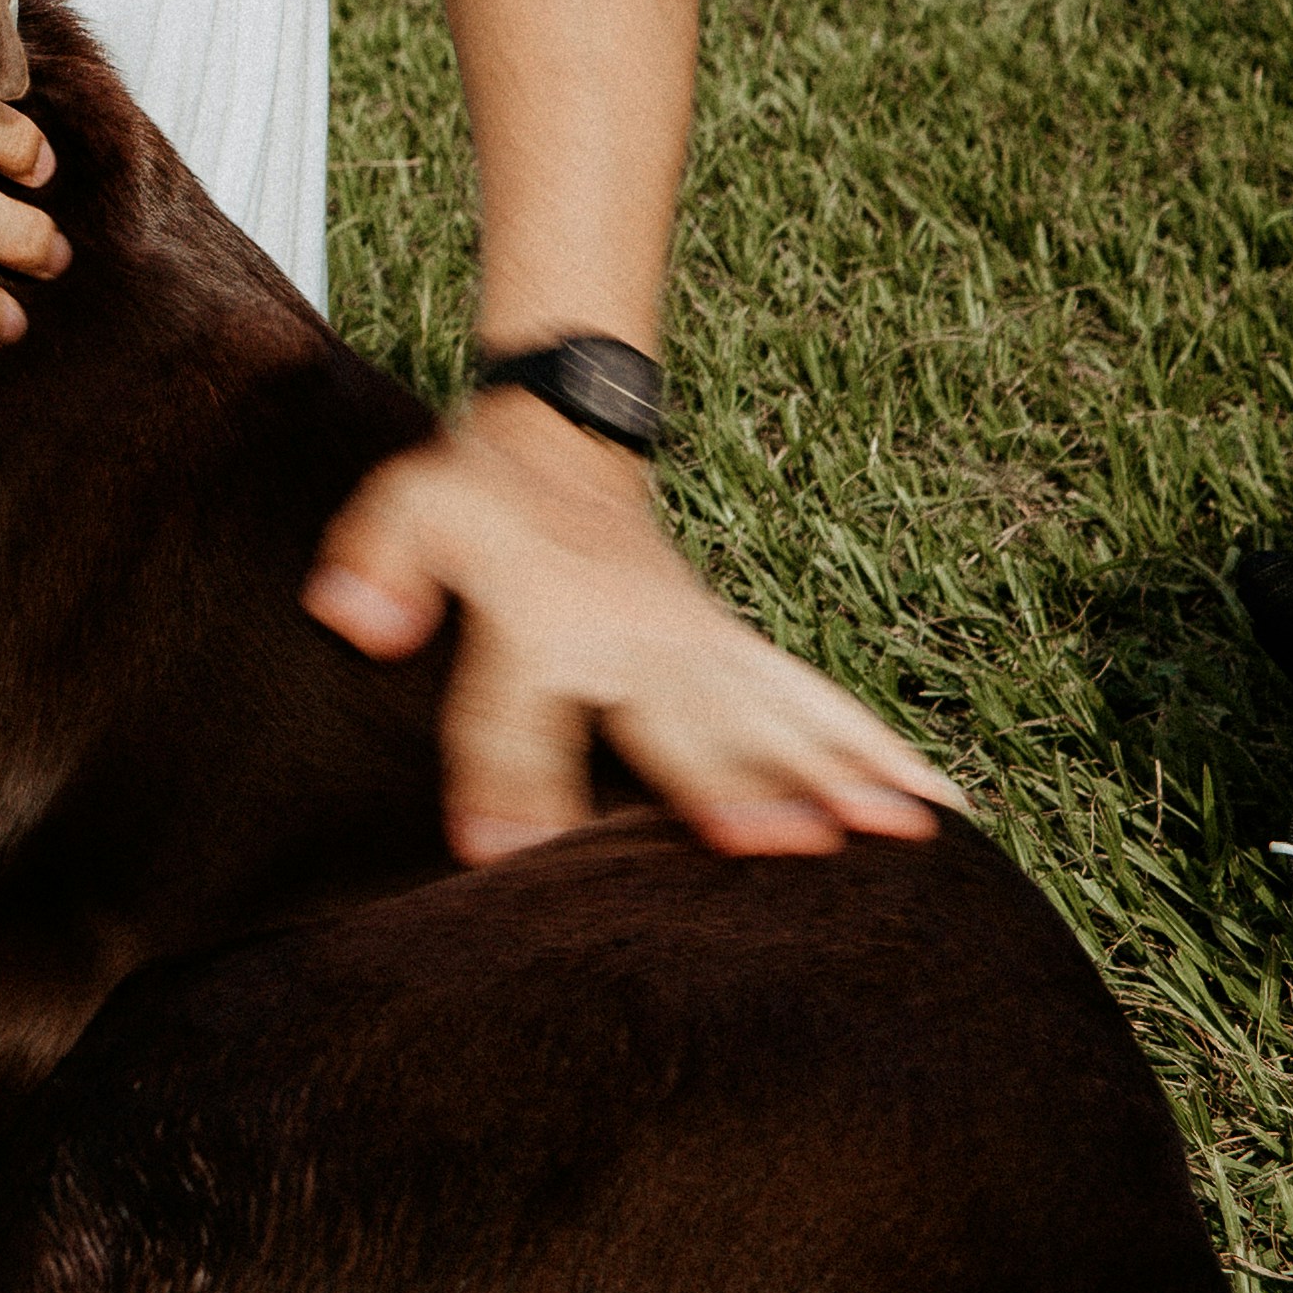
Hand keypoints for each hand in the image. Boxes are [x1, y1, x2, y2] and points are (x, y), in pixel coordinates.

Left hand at [304, 389, 961, 863]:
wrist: (557, 435)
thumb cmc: (472, 497)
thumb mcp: (404, 510)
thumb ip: (375, 562)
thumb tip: (352, 618)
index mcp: (542, 612)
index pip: (516, 711)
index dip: (506, 782)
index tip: (509, 858)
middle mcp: (635, 633)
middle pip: (684, 719)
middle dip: (730, 778)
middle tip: (784, 845)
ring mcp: (697, 643)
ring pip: (778, 714)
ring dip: (839, 773)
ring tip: (908, 838)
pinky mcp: (732, 653)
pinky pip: (815, 701)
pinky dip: (878, 750)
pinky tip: (939, 807)